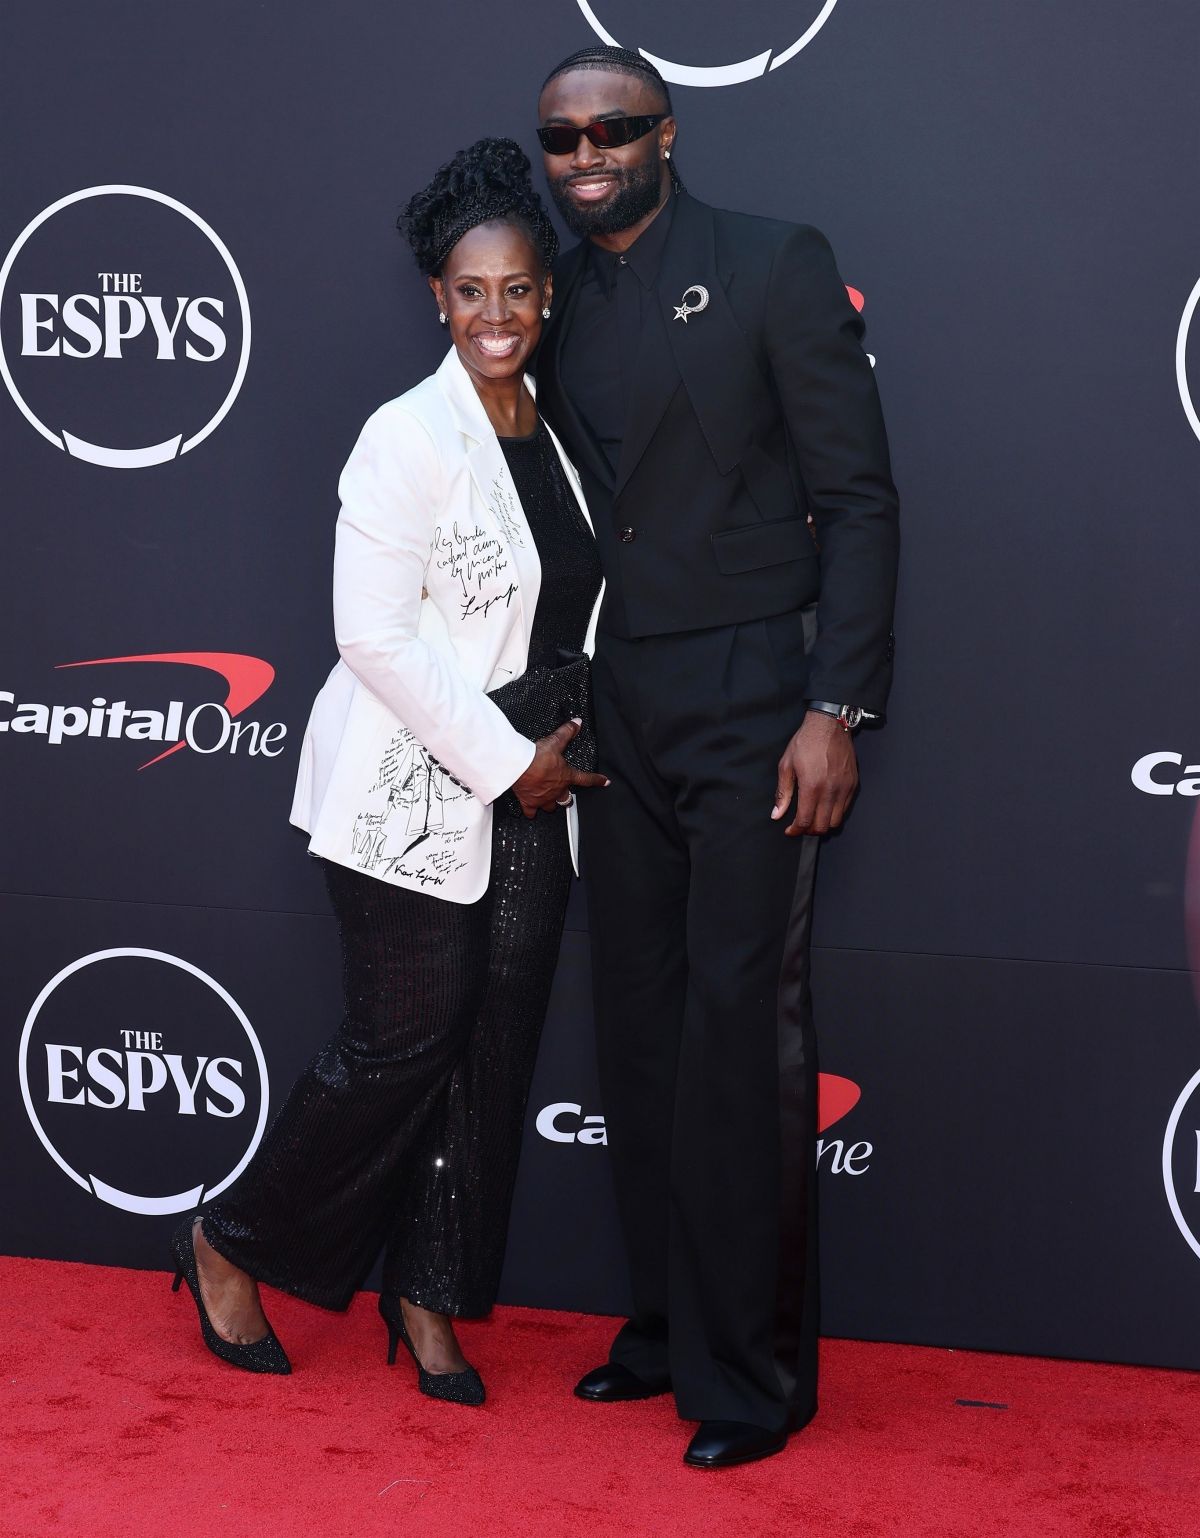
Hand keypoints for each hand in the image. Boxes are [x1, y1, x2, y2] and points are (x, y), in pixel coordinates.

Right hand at [510, 719, 608, 818]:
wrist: (519, 766)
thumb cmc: (536, 757)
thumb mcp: (555, 742)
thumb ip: (567, 732)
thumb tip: (576, 723)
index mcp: (566, 777)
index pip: (586, 779)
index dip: (597, 780)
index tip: (605, 782)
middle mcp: (557, 790)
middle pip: (566, 799)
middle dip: (566, 797)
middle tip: (565, 793)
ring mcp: (543, 798)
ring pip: (551, 807)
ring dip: (551, 804)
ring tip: (548, 801)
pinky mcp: (529, 803)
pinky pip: (531, 813)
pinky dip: (531, 812)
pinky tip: (530, 810)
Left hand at [771, 711, 858, 835]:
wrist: (829, 725)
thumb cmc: (806, 742)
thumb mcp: (787, 765)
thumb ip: (783, 793)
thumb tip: (777, 814)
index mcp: (812, 786)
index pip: (805, 821)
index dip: (796, 830)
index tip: (790, 830)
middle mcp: (830, 790)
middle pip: (822, 826)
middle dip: (809, 830)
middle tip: (800, 825)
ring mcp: (844, 788)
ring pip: (836, 821)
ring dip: (823, 824)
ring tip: (813, 818)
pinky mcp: (853, 784)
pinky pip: (845, 808)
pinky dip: (834, 813)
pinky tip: (824, 806)